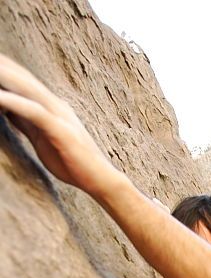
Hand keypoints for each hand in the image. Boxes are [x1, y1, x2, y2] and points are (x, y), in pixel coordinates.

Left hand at [0, 54, 118, 198]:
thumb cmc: (73, 163)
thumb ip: (26, 122)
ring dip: (4, 76)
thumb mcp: (42, 139)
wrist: (100, 180)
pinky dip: (15, 103)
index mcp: (52, 106)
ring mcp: (60, 116)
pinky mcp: (61, 131)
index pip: (24, 80)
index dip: (5, 68)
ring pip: (28, 89)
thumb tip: (6, 108)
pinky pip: (35, 113)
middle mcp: (56, 105)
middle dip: (2, 65)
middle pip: (23, 78)